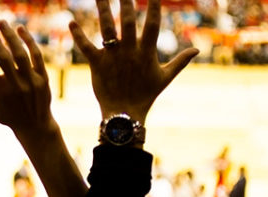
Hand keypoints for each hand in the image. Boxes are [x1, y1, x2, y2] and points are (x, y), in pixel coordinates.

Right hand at [0, 20, 55, 136]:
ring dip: (10, 36)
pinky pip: (37, 56)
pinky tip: (21, 29)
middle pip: (2, 57)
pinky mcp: (43, 77)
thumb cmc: (9, 117)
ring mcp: (31, 81)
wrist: (36, 126)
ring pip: (20, 53)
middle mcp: (15, 85)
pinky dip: (29, 41)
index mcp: (0, 92)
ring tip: (1, 22)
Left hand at [70, 0, 197, 122]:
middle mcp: (129, 51)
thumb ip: (181, 61)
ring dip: (102, 9)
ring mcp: (112, 57)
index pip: (152, 24)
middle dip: (126, 3)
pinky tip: (71, 22)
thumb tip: (197, 50)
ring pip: (106, 28)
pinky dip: (78, 35)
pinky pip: (86, 47)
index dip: (154, 7)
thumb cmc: (146, 95)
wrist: (125, 114)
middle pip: (127, 21)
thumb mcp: (165, 78)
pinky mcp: (97, 64)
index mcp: (146, 52)